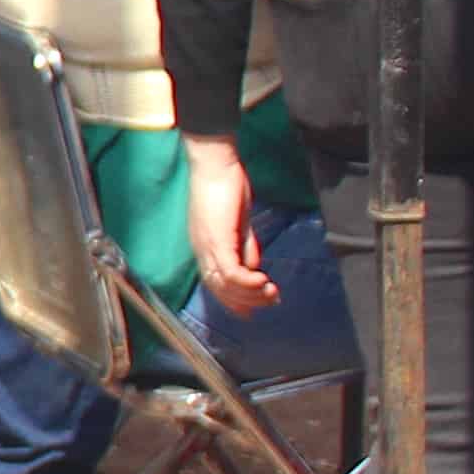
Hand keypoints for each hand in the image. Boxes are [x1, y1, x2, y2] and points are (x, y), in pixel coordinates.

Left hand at [187, 135, 281, 321]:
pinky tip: (262, 280)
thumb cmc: (227, 188)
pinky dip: (246, 281)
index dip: (234, 301)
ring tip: (271, 292)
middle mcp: (202, 250)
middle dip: (247, 301)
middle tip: (272, 299)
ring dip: (250, 294)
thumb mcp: (239, 224)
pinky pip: (229, 271)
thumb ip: (245, 246)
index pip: (216, 284)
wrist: (216, 163)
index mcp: (205, 247)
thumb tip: (254, 268)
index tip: (255, 310)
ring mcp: (207, 245)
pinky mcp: (216, 238)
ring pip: (224, 285)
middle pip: (219, 289)